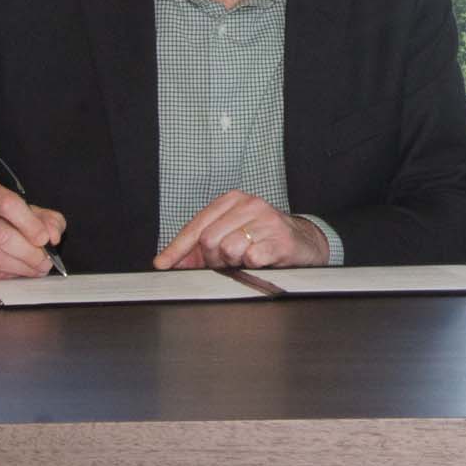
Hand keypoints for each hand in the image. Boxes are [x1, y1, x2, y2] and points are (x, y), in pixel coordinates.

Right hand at [0, 177, 65, 281]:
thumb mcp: (23, 209)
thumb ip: (45, 219)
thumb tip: (53, 236)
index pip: (7, 204)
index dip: (30, 224)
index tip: (45, 240)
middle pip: (0, 235)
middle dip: (28, 253)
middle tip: (44, 263)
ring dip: (18, 267)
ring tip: (34, 270)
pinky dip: (1, 275)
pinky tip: (13, 272)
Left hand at [153, 191, 329, 270]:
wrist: (303, 242)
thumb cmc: (263, 239)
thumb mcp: (230, 236)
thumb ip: (199, 249)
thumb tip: (171, 262)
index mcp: (232, 200)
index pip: (196, 225)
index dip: (177, 248)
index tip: (163, 264)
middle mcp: (249, 205)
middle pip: (209, 239)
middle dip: (213, 259)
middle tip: (227, 262)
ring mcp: (266, 220)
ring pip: (228, 249)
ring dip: (233, 263)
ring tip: (245, 260)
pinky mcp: (280, 239)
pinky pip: (251, 257)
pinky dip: (250, 265)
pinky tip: (259, 261)